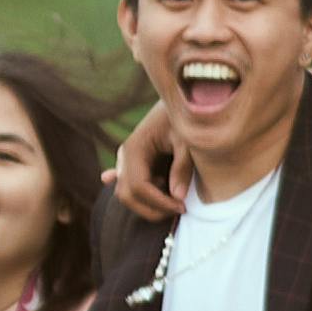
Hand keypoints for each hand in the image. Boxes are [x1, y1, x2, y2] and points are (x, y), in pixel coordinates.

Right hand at [110, 100, 192, 222]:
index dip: (158, 202)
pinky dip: (145, 196)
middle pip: (126, 195)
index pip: (138, 187)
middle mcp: (124, 156)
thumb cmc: (183, 117)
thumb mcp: (187, 140)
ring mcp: (125, 161)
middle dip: (151, 209)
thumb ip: (182, 167)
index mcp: (134, 148)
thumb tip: (178, 196)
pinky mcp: (133, 164)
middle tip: (178, 210)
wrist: (177, 100)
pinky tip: (156, 198)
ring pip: (126, 195)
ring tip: (175, 198)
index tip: (182, 207)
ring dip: (149, 204)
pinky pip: (130, 186)